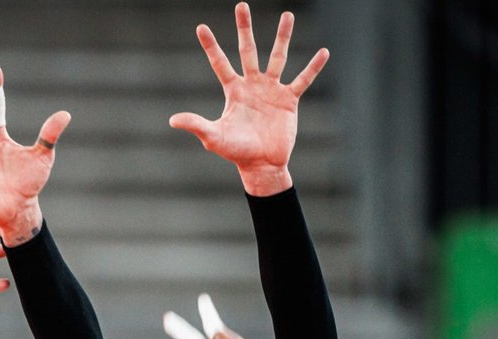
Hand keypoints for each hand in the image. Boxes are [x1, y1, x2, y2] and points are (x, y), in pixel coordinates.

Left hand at [169, 3, 328, 195]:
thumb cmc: (237, 152)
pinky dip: (313, 67)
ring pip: (277, 57)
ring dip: (282, 37)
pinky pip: (303, 80)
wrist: (262, 164)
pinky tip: (324, 52)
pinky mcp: (289, 99)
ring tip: (288, 15)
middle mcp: (253, 84)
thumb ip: (196, 125)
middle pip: (248, 50)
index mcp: (234, 90)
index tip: (201, 27)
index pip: (220, 63)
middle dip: (244, 28)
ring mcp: (272, 90)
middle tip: (242, 5)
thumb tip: (172, 120)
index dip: (210, 46)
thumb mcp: (214, 137)